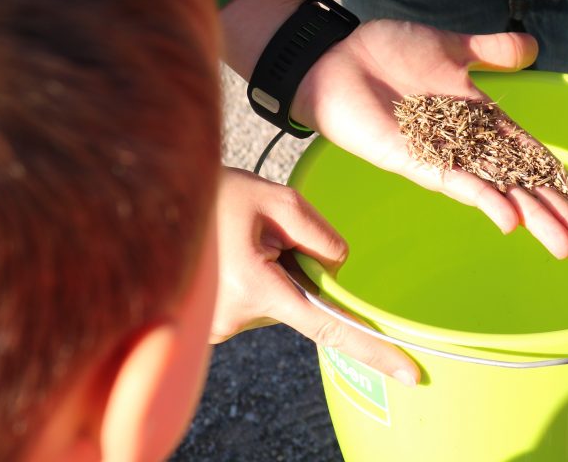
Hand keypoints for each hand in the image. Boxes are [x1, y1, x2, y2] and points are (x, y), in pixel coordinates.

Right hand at [209, 166, 420, 383]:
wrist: (157, 201)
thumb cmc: (217, 194)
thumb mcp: (277, 199)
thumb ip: (319, 235)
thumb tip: (338, 268)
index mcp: (255, 286)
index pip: (328, 327)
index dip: (373, 350)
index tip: (410, 372)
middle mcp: (235, 317)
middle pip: (300, 304)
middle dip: (298, 272)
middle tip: (266, 235)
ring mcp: (220, 328)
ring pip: (277, 304)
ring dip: (274, 275)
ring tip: (241, 241)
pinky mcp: (212, 327)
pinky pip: (256, 306)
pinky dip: (257, 281)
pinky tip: (232, 255)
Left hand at [291, 21, 567, 265]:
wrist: (334, 55)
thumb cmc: (386, 52)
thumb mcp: (450, 47)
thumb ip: (490, 50)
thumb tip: (532, 48)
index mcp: (483, 120)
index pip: (534, 160)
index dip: (564, 187)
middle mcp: (468, 145)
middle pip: (525, 186)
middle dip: (560, 217)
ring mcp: (443, 155)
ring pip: (499, 193)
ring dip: (532, 218)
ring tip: (564, 247)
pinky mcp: (413, 159)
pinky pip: (455, 183)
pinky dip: (483, 199)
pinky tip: (509, 221)